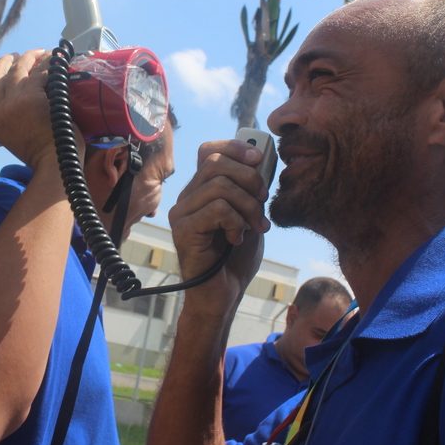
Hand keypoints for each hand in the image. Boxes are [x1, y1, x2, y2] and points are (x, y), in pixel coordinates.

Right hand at [0, 49, 60, 170]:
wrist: (54, 161)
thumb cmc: (42, 155)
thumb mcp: (14, 140)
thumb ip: (10, 123)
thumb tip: (19, 108)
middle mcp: (0, 110)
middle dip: (4, 62)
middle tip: (14, 56)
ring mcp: (15, 101)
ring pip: (18, 69)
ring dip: (28, 57)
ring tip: (38, 53)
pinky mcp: (34, 95)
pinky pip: (39, 72)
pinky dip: (48, 64)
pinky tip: (54, 60)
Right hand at [169, 139, 269, 314]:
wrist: (223, 296)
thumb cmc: (236, 259)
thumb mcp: (250, 216)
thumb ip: (251, 191)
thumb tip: (261, 161)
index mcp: (201, 190)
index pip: (209, 151)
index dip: (234, 148)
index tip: (259, 159)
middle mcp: (187, 198)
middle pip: (216, 163)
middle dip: (249, 178)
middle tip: (263, 202)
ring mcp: (182, 214)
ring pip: (218, 185)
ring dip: (247, 205)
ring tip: (255, 226)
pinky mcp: (184, 230)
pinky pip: (216, 209)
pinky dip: (236, 221)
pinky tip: (237, 239)